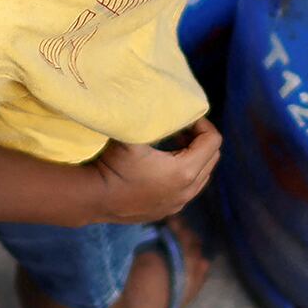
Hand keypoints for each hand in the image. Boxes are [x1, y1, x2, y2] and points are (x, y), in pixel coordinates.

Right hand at [92, 119, 221, 222]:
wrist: (94, 198)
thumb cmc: (114, 164)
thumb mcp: (133, 134)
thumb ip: (152, 116)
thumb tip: (163, 96)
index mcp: (185, 171)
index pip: (213, 141)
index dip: (203, 124)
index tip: (186, 118)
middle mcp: (187, 190)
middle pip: (212, 158)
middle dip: (200, 141)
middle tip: (181, 129)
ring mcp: (178, 204)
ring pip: (202, 176)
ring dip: (193, 159)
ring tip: (174, 146)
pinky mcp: (167, 211)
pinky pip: (188, 189)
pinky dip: (185, 175)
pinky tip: (163, 167)